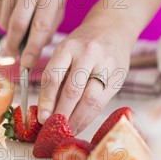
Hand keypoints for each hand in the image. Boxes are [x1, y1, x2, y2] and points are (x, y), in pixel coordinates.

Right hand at [0, 0, 65, 67]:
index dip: (33, 48)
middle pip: (18, 24)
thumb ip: (48, 30)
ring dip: (9, 32)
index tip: (27, 64)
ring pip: (5, 20)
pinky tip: (11, 12)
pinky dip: (3, 20)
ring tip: (18, 28)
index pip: (41, 26)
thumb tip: (31, 56)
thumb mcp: (57, 7)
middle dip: (15, 45)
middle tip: (14, 54)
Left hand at [37, 15, 136, 133]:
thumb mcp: (66, 52)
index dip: (46, 100)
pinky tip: (81, 124)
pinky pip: (102, 103)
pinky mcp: (118, 77)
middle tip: (54, 129)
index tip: (41, 118)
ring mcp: (106, 65)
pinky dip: (89, 117)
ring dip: (77, 119)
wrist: (114, 28)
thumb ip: (58, 77)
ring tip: (67, 131)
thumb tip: (46, 110)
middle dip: (61, 114)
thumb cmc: (84, 45)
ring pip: (90, 99)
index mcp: (68, 47)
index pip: (53, 76)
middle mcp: (88, 53)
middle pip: (72, 90)